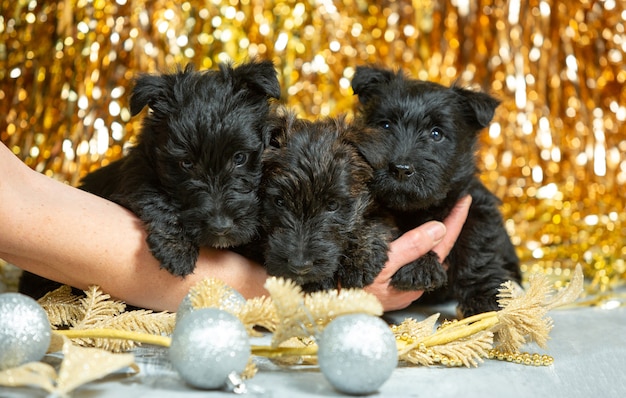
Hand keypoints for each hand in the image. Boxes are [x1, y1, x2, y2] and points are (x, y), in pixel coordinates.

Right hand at [363, 195, 471, 310]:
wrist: (336, 307)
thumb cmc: (355, 288)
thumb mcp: (383, 265)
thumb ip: (410, 247)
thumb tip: (439, 228)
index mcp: (418, 277)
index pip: (443, 245)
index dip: (455, 221)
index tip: (464, 199)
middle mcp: (417, 281)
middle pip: (440, 248)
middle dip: (450, 224)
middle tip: (458, 201)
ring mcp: (407, 282)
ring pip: (428, 253)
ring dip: (437, 232)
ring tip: (445, 211)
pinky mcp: (396, 281)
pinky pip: (415, 256)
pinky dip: (422, 240)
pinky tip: (420, 231)